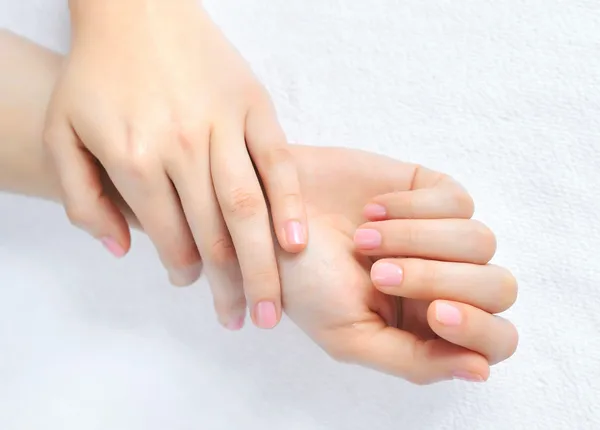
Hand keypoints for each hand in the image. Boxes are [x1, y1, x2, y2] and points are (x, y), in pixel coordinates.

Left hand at [43, 1, 306, 328]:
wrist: (137, 8)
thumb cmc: (98, 73)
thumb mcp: (63, 133)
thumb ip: (83, 199)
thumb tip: (120, 249)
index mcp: (133, 157)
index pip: (169, 235)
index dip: (183, 270)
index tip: (194, 285)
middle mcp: (182, 147)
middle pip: (214, 235)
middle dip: (232, 288)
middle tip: (245, 320)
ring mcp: (223, 126)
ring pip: (248, 208)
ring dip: (264, 265)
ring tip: (272, 306)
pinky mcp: (254, 106)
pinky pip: (278, 163)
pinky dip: (290, 204)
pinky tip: (297, 241)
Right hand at [278, 148, 517, 383]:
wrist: (272, 215)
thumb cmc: (305, 280)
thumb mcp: (349, 336)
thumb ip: (414, 362)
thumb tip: (480, 370)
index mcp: (429, 327)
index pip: (495, 340)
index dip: (478, 328)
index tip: (436, 312)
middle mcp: (445, 282)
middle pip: (498, 287)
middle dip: (438, 279)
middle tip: (381, 273)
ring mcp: (443, 236)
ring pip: (480, 241)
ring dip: (415, 239)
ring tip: (364, 239)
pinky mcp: (433, 192)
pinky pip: (458, 201)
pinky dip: (411, 206)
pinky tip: (372, 208)